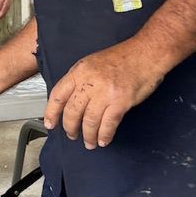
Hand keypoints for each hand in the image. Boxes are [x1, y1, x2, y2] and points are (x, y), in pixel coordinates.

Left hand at [43, 39, 165, 148]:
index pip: (58, 94)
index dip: (52, 112)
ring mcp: (105, 92)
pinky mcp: (120, 102)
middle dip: (70, 127)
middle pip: (72, 111)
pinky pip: (108, 124)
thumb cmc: (122, 58)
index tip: (50, 123)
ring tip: (89, 142)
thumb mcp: (92, 63)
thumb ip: (80, 80)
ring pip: (89, 121)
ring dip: (88, 135)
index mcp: (79, 71)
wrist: (145, 54)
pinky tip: (103, 140)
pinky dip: (104, 135)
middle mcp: (89, 82)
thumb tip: (71, 101)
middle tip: (72, 135)